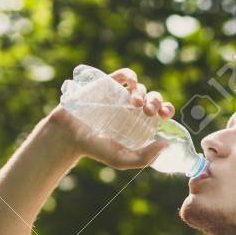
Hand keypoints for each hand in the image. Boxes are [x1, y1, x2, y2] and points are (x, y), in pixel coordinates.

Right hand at [45, 67, 176, 169]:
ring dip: (142, 93)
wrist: (69, 136)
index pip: (159, 112)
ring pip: (140, 88)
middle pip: (152, 98)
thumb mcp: (121, 159)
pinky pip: (124, 75)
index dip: (166, 109)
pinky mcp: (108, 84)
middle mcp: (132, 108)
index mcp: (139, 123)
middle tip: (149, 110)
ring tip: (136, 104)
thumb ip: (144, 158)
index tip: (165, 114)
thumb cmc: (94, 149)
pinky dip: (131, 76)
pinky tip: (132, 84)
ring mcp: (120, 95)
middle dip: (156, 101)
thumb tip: (166, 144)